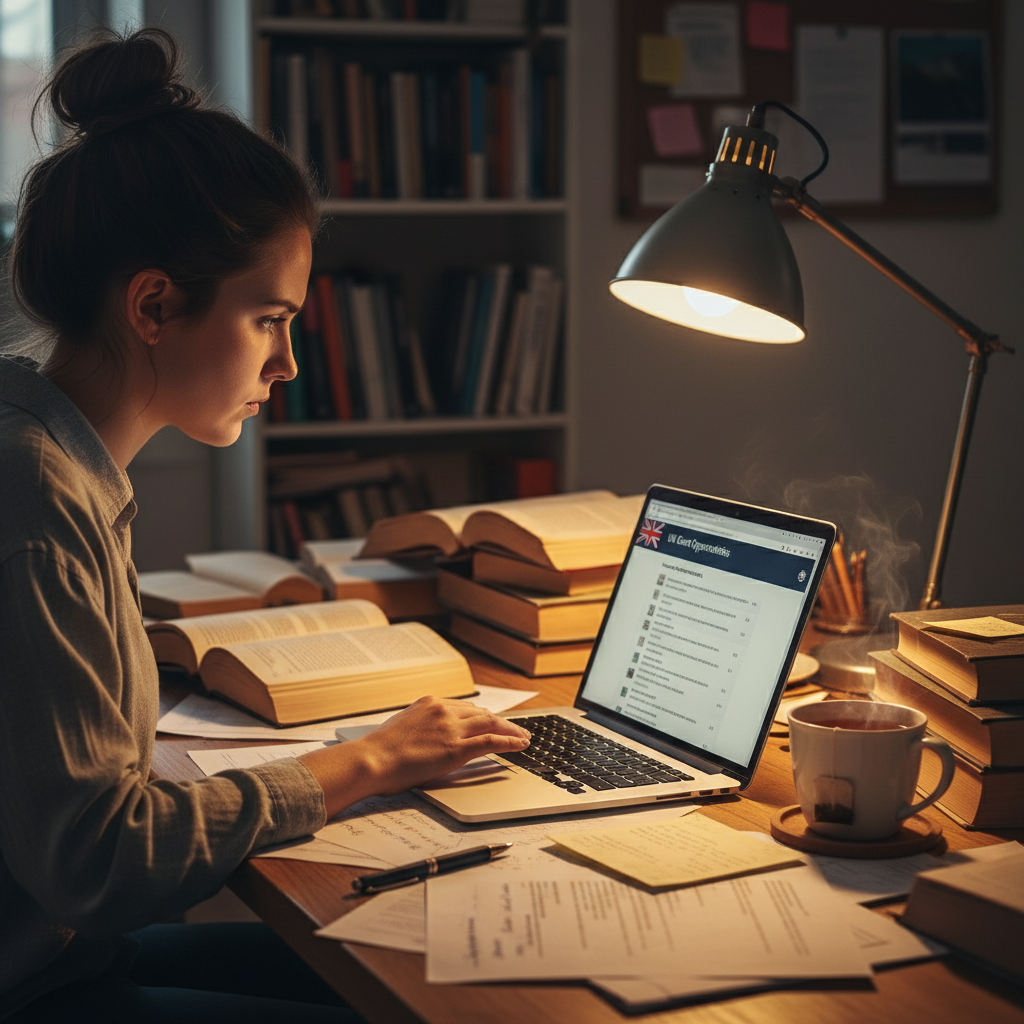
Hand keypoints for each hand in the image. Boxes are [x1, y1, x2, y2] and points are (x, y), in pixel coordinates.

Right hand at [352, 696, 531, 795]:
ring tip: (523, 737)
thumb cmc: (379, 750)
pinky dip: (510, 741)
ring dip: (511, 730)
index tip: (492, 721)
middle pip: (482, 713)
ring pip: (491, 723)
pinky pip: (491, 741)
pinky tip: (520, 745)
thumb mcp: (402, 726)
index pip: (465, 707)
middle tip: (515, 729)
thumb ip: (420, 725)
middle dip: (501, 721)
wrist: (371, 760)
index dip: (483, 716)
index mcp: (430, 702)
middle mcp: (444, 710)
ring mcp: (451, 728)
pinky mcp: (456, 749)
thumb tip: (428, 735)